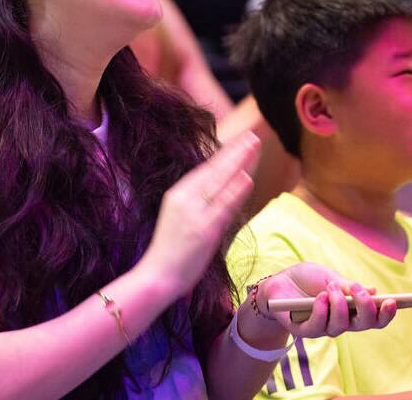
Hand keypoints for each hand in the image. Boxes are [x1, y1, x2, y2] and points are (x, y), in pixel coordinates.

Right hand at [139, 132, 257, 297]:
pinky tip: (247, 177)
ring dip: (239, 163)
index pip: (205, 169)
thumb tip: (220, 189)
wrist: (157, 276)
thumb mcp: (180, 218)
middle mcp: (184, 198)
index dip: (224, 154)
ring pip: (220, 182)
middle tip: (253, 136)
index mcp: (177, 194)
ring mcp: (194, 213)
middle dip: (235, 152)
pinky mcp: (204, 230)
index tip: (239, 141)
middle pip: (214, 170)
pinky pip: (223, 206)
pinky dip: (236, 191)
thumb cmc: (170, 251)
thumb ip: (198, 202)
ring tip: (254, 148)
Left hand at [257, 263, 394, 336]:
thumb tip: (372, 292)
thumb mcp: (329, 276)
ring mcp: (322, 328)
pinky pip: (316, 327)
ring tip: (331, 287)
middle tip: (359, 291)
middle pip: (362, 325)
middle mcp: (340, 322)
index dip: (385, 314)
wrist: (278, 281)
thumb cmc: (307, 279)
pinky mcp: (303, 330)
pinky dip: (321, 311)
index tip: (392, 302)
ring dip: (339, 305)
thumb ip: (347, 286)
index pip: (374, 318)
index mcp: (352, 310)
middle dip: (365, 309)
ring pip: (340, 326)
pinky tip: (321, 298)